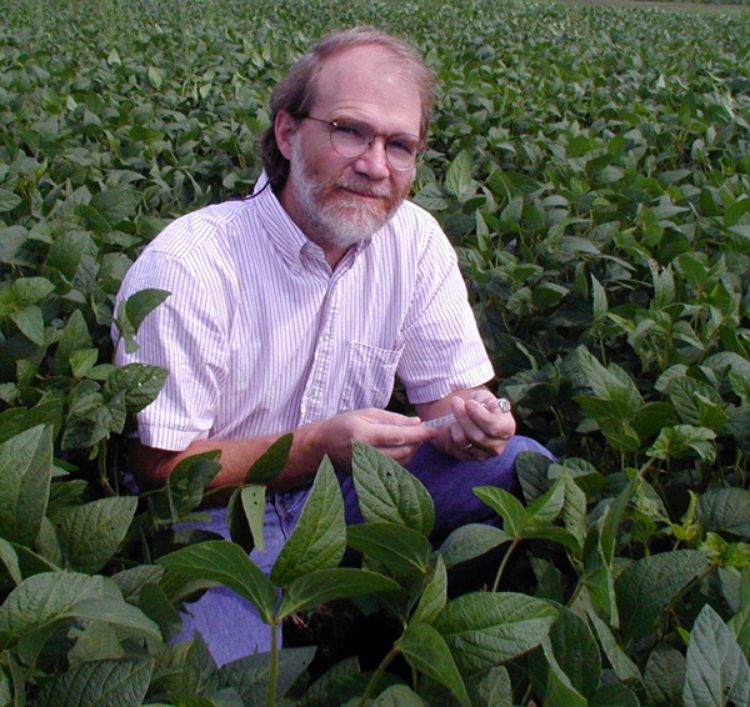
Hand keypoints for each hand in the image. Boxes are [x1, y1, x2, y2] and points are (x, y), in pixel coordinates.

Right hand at [321, 408, 437, 468]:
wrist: (322, 446)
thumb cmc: (344, 425)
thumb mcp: (367, 414)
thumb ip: (393, 419)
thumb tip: (417, 422)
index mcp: (364, 434)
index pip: (399, 436)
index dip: (419, 434)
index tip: (434, 430)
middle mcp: (365, 453)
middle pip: (403, 451)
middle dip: (417, 441)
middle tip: (422, 431)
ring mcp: (366, 468)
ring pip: (401, 462)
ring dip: (412, 451)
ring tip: (411, 439)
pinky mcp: (368, 476)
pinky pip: (394, 469)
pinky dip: (403, 459)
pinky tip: (401, 449)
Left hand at [438, 391, 515, 460]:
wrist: (468, 413)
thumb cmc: (479, 404)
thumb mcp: (484, 396)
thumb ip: (484, 399)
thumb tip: (479, 404)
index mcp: (507, 428)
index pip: (494, 427)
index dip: (479, 415)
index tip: (468, 402)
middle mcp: (497, 446)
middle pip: (478, 436)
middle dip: (463, 416)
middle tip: (455, 401)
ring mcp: (481, 454)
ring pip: (463, 442)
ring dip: (454, 424)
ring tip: (452, 414)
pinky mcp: (465, 457)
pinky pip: (451, 446)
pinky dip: (446, 433)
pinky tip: (448, 425)